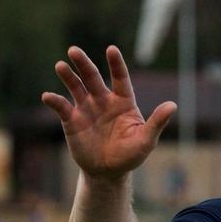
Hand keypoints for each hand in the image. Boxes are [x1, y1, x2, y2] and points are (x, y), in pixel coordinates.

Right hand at [41, 46, 176, 178]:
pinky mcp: (71, 120)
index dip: (116, 64)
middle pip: (93, 77)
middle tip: (74, 51)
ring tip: (61, 66)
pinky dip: (54, 101)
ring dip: (68, 76)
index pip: (120, 79)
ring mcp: (86, 109)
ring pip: (76, 87)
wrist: (108, 171)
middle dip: (84, 64)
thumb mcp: (146, 140)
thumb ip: (157, 122)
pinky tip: (48, 97)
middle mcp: (103, 101)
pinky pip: (62, 107)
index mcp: (123, 102)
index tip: (111, 50)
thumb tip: (172, 105)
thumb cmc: (131, 155)